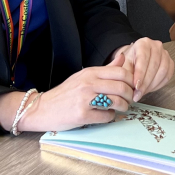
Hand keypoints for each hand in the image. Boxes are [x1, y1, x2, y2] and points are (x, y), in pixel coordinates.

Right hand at [16, 53, 134, 131]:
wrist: (43, 108)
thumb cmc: (66, 93)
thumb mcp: (84, 76)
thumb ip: (106, 68)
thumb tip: (123, 57)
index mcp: (90, 72)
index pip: (121, 72)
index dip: (131, 81)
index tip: (131, 87)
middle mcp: (88, 83)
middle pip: (122, 87)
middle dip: (130, 95)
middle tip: (129, 100)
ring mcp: (85, 99)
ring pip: (117, 102)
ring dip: (123, 107)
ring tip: (120, 108)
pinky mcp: (82, 115)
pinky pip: (106, 117)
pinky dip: (110, 117)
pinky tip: (106, 115)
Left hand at [121, 38, 174, 101]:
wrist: (136, 58)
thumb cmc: (129, 61)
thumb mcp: (123, 64)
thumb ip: (125, 73)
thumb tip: (130, 85)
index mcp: (143, 43)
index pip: (143, 58)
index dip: (140, 74)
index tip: (136, 86)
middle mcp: (156, 46)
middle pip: (154, 65)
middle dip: (146, 82)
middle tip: (138, 94)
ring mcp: (165, 54)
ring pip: (163, 71)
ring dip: (153, 84)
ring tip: (143, 92)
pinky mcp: (170, 63)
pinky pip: (168, 75)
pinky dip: (159, 84)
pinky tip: (150, 89)